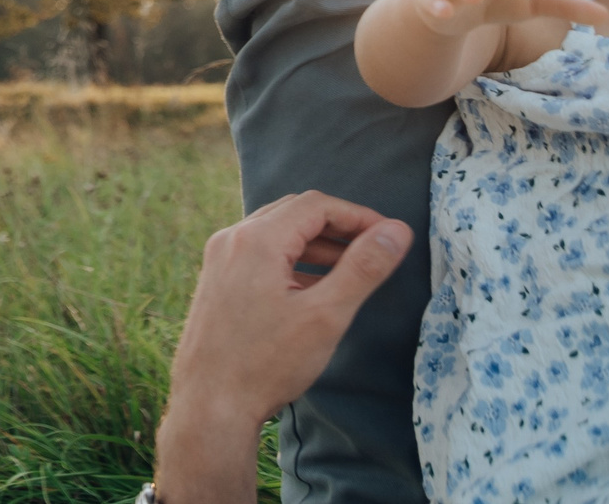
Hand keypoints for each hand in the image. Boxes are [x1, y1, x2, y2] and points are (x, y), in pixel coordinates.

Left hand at [154, 193, 411, 501]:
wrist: (211, 403)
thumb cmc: (268, 362)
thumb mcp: (326, 315)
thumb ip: (363, 268)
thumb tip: (397, 231)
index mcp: (256, 239)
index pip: (315, 205)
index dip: (358, 215)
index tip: (391, 236)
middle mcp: (232, 239)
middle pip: (293, 214)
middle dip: (338, 226)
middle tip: (376, 249)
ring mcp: (219, 259)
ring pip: (276, 235)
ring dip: (317, 245)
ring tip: (355, 269)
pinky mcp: (216, 280)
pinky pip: (260, 255)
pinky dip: (292, 261)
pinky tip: (317, 288)